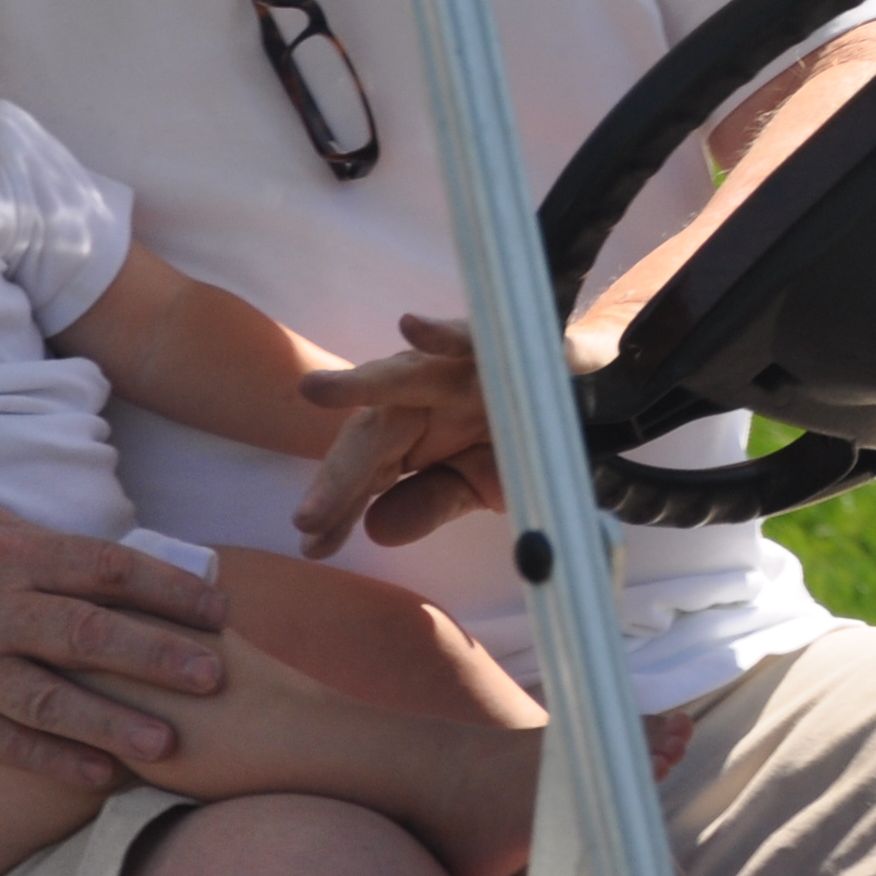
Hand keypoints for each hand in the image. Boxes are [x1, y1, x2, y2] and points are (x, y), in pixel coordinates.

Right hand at [0, 494, 235, 790]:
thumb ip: (44, 552)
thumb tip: (121, 569)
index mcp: (8, 551)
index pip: (105, 567)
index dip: (166, 589)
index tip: (218, 609)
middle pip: (88, 632)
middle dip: (158, 655)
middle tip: (217, 675)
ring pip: (50, 697)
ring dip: (115, 722)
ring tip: (170, 745)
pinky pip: (2, 743)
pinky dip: (54, 761)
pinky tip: (100, 777)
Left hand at [294, 314, 506, 553]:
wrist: (568, 395)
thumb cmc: (514, 436)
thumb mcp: (476, 483)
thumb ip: (429, 502)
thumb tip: (374, 531)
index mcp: (409, 435)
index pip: (363, 474)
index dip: (338, 507)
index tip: (312, 548)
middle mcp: (417, 399)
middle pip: (372, 436)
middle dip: (340, 476)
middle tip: (306, 518)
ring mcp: (450, 369)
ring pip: (401, 377)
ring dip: (361, 382)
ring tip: (314, 389)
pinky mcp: (490, 343)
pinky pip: (467, 337)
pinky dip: (442, 333)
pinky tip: (411, 327)